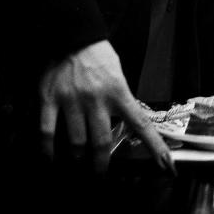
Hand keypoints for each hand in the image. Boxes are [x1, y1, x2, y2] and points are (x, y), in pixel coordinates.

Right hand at [38, 40, 173, 174]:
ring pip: (76, 142)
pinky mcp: (50, 99)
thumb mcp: (118, 75)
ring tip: (77, 167)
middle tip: (98, 177)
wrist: (73, 35)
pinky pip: (47, 132)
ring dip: (77, 159)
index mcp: (119, 92)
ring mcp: (72, 100)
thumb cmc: (99, 57)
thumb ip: (120, 99)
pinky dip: (47, 151)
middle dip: (100, 165)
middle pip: (101, 142)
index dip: (154, 146)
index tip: (166, 164)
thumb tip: (126, 123)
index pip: (141, 123)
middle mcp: (97, 99)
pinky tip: (49, 160)